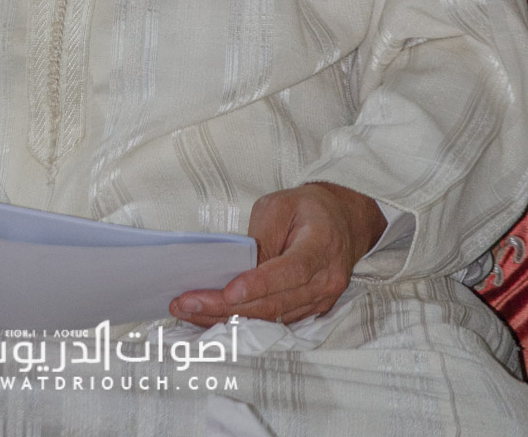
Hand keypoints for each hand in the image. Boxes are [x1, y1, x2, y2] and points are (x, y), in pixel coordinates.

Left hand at [169, 182, 384, 327]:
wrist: (342, 222)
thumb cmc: (307, 209)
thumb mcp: (280, 206)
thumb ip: (261, 237)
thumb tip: (236, 270)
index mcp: (321, 247)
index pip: (290, 272)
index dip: (259, 285)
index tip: (227, 292)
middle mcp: (325, 281)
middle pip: (274, 303)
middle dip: (226, 307)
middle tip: (186, 303)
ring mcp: (319, 301)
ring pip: (269, 318)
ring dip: (226, 318)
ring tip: (188, 311)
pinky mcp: (308, 312)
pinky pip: (272, 321)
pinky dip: (241, 321)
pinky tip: (211, 317)